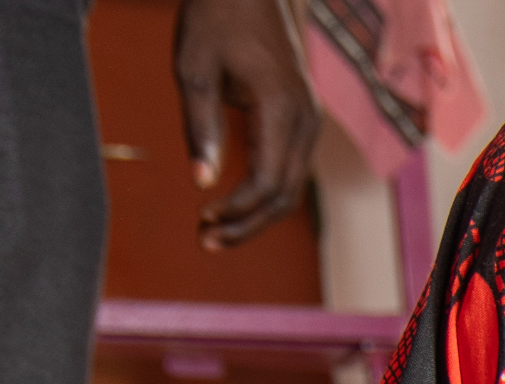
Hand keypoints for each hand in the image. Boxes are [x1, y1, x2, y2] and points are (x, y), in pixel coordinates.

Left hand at [177, 0, 317, 248]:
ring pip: (290, 188)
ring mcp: (308, 120)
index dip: (236, 211)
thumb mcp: (195, 70)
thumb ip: (201, 127)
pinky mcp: (302, 118)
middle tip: (203, 240)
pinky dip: (263, 193)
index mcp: (280, 107)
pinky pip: (289, 169)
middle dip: (246, 225)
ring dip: (254, 214)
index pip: (267, 182)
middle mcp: (304, 120)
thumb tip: (202, 183)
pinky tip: (231, 198)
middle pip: (284, 197)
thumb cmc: (215, 19)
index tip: (201, 220)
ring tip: (212, 227)